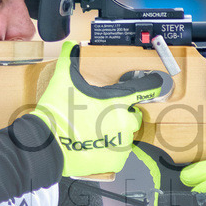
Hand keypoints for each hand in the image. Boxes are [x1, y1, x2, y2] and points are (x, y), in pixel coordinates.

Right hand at [29, 41, 163, 176]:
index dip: (152, 85)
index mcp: (117, 101)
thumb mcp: (63, 81)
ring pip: (124, 135)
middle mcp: (124, 122)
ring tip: (93, 133)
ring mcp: (121, 143)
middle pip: (133, 115)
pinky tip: (94, 146)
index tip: (157, 84)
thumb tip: (70, 45)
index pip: (145, 89)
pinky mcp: (115, 160)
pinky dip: (108, 151)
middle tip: (101, 114)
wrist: (48, 145)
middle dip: (121, 114)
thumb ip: (70, 60)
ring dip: (113, 133)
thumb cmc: (57, 115)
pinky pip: (118, 153)